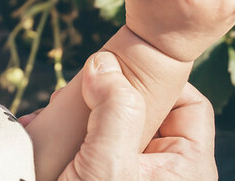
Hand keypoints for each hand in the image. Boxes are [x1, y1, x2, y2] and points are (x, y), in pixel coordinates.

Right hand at [57, 51, 217, 180]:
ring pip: (115, 121)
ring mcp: (134, 172)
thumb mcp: (108, 165)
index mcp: (187, 167)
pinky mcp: (103, 174)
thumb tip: (104, 64)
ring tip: (54, 113)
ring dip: (82, 113)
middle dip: (106, 94)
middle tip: (74, 95)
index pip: (190, 103)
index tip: (116, 68)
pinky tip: (44, 128)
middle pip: (147, 108)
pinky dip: (69, 131)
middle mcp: (164, 168)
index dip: (158, 79)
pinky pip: (92, 140)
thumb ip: (114, 110)